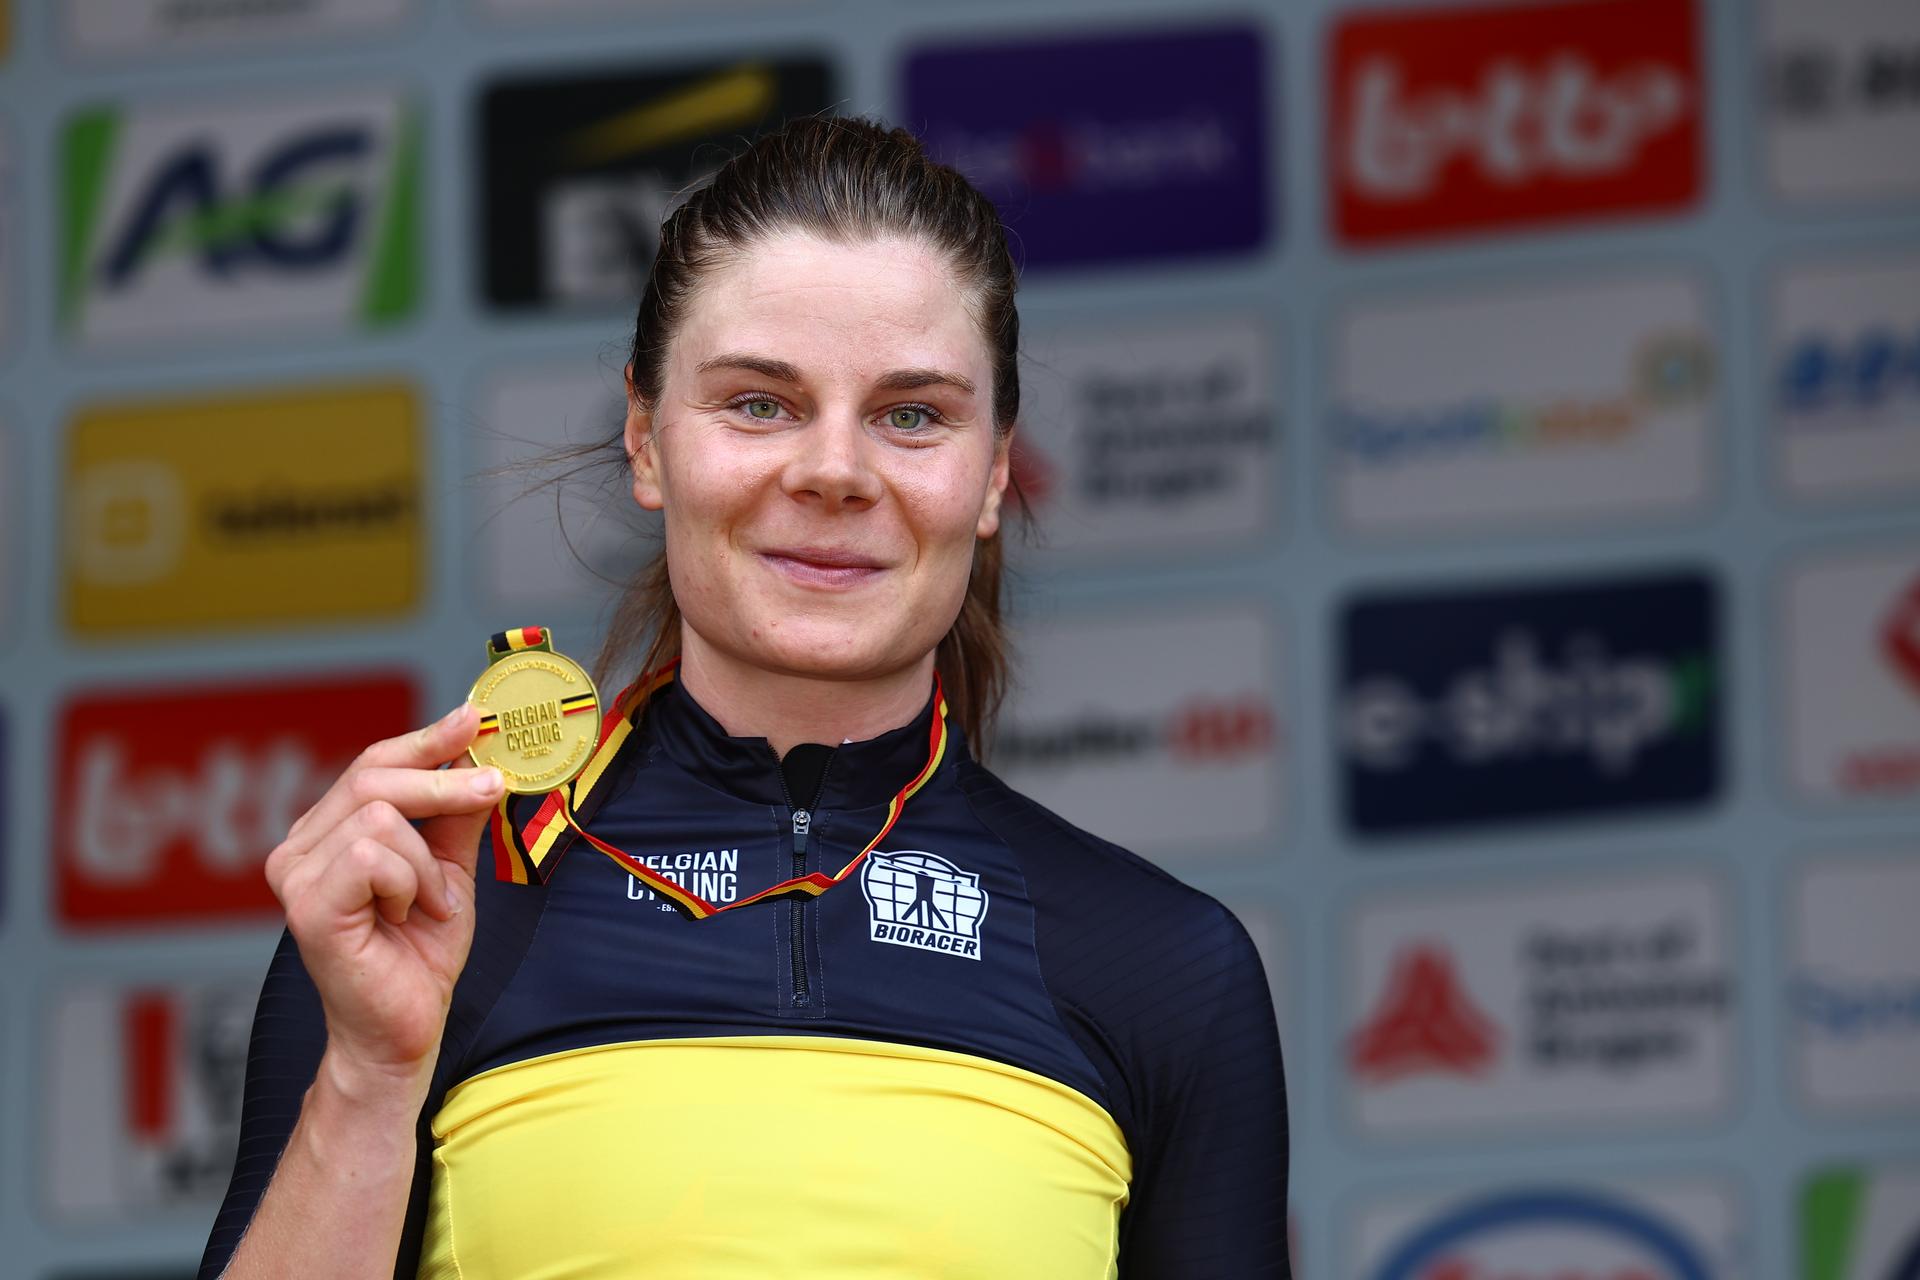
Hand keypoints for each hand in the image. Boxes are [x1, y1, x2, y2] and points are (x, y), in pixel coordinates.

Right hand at [264, 704, 503, 1086]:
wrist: (404, 1029)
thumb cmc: (418, 953)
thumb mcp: (449, 867)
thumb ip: (455, 814)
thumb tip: (477, 754)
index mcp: (327, 832)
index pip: (373, 762)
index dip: (426, 738)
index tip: (474, 717)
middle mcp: (300, 847)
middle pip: (376, 774)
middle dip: (446, 783)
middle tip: (495, 789)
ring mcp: (295, 874)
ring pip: (381, 815)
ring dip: (427, 864)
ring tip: (427, 905)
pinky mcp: (307, 905)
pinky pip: (374, 856)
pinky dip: (410, 884)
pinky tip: (407, 917)